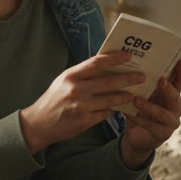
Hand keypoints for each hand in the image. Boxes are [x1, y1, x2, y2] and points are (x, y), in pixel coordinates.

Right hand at [20, 51, 143, 153]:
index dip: (114, 58)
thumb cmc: (54, 99)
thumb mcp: (64, 81)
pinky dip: (111, 110)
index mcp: (71, 75)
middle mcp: (76, 90)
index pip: (97, 63)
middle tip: (141, 76)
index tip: (128, 55)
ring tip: (133, 93)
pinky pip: (105, 114)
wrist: (38, 124)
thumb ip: (83, 74)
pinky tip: (116, 108)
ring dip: (125, 96)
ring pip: (111, 100)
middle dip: (128, 78)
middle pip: (109, 82)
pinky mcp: (84, 122)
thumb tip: (106, 64)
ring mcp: (81, 107)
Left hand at [119, 61, 180, 168]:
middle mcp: (176, 108)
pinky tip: (128, 115)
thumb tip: (133, 67)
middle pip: (175, 97)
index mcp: (172, 95)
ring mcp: (171, 122)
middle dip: (168, 89)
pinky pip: (151, 125)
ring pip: (162, 113)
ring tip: (135, 100)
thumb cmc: (141, 111)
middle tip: (160, 80)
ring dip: (149, 106)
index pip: (180, 82)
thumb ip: (144, 85)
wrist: (137, 137)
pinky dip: (139, 119)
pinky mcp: (163, 134)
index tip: (180, 61)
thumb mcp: (143, 96)